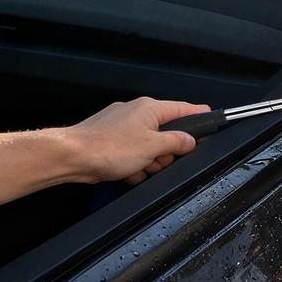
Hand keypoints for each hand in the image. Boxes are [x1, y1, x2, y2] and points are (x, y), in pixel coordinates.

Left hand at [64, 98, 210, 185]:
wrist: (71, 157)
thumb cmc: (107, 147)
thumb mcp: (152, 147)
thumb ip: (176, 142)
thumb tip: (189, 140)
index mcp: (149, 108)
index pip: (183, 108)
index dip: (198, 115)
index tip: (210, 117)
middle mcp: (135, 113)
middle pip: (165, 133)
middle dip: (165, 153)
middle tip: (159, 162)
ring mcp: (121, 126)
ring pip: (148, 147)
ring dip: (148, 162)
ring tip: (138, 169)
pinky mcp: (110, 140)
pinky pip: (132, 154)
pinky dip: (133, 165)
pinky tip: (126, 173)